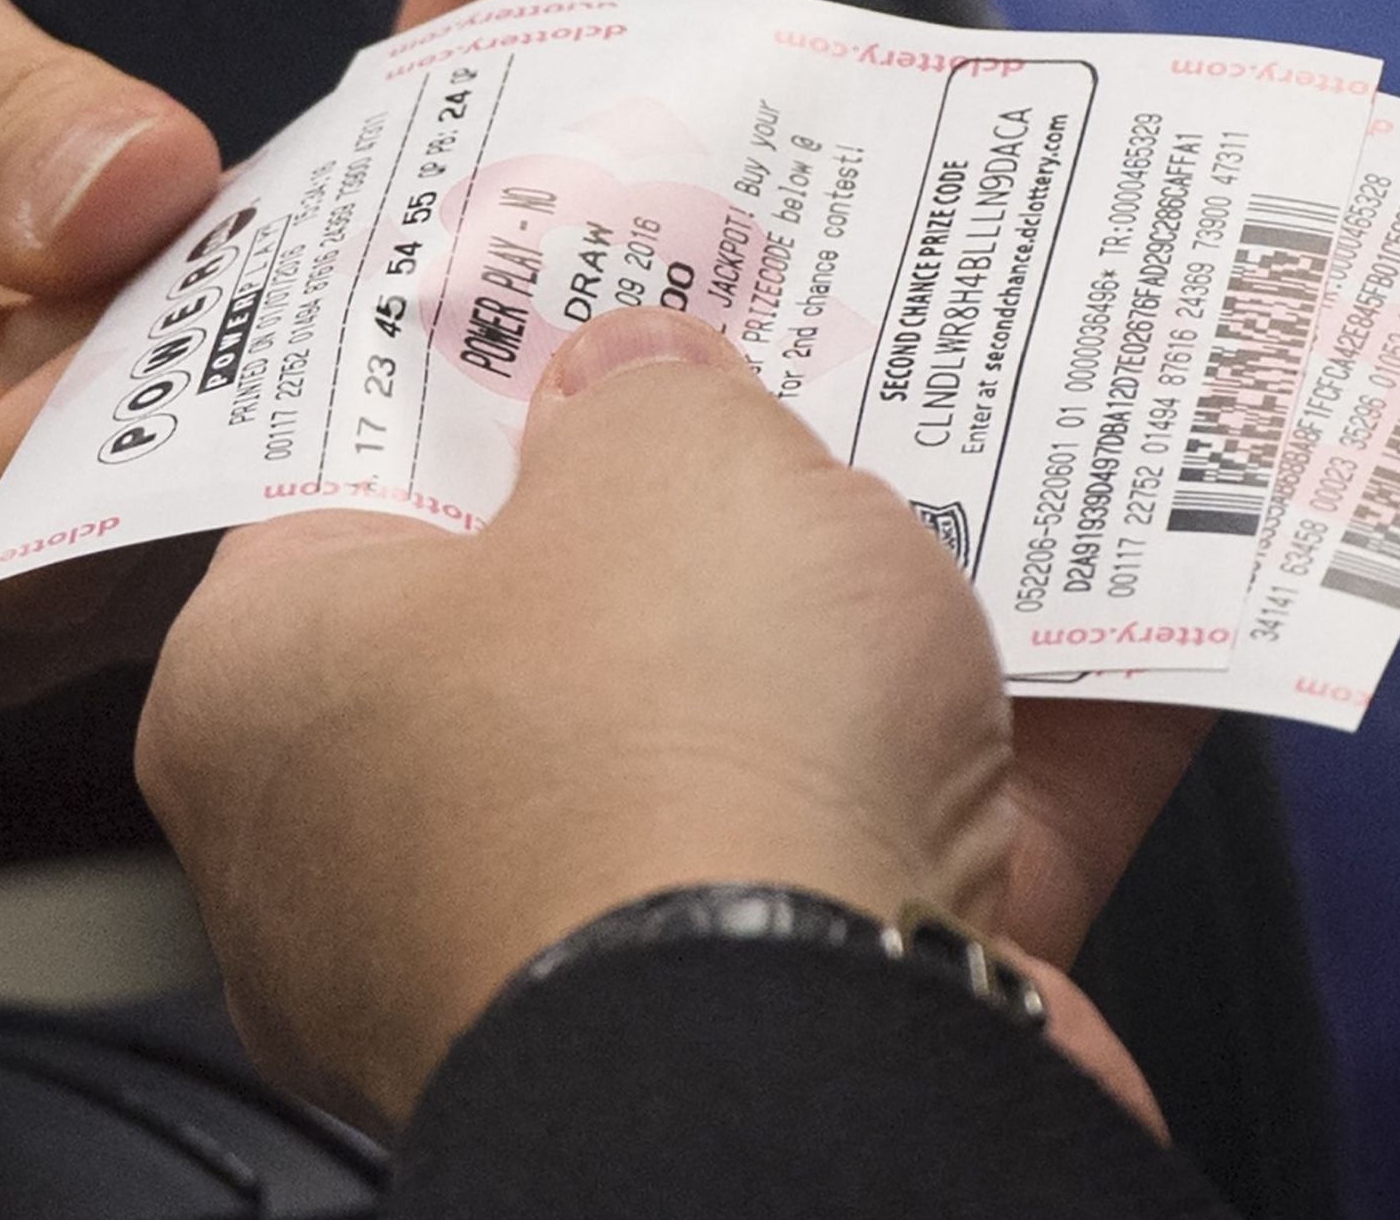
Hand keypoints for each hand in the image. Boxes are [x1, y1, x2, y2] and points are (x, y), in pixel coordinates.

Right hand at [0, 0, 728, 697]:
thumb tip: (142, 201)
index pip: (32, 511)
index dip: (246, 397)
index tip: (449, 218)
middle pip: (180, 490)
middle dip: (414, 258)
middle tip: (606, 5)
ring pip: (217, 468)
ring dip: (406, 244)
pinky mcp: (16, 511)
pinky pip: (192, 429)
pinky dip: (326, 274)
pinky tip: (455, 92)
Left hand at [138, 307, 1166, 1133]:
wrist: (815, 1083)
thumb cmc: (654, 765)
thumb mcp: (660, 465)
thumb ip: (645, 392)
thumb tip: (642, 380)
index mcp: (274, 686)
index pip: (350, 492)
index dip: (479, 389)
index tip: (573, 316)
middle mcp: (382, 844)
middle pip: (557, 621)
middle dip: (696, 508)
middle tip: (790, 379)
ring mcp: (562, 953)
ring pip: (738, 744)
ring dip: (870, 629)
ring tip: (983, 481)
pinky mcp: (746, 1038)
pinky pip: (877, 862)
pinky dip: (1003, 765)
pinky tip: (1124, 643)